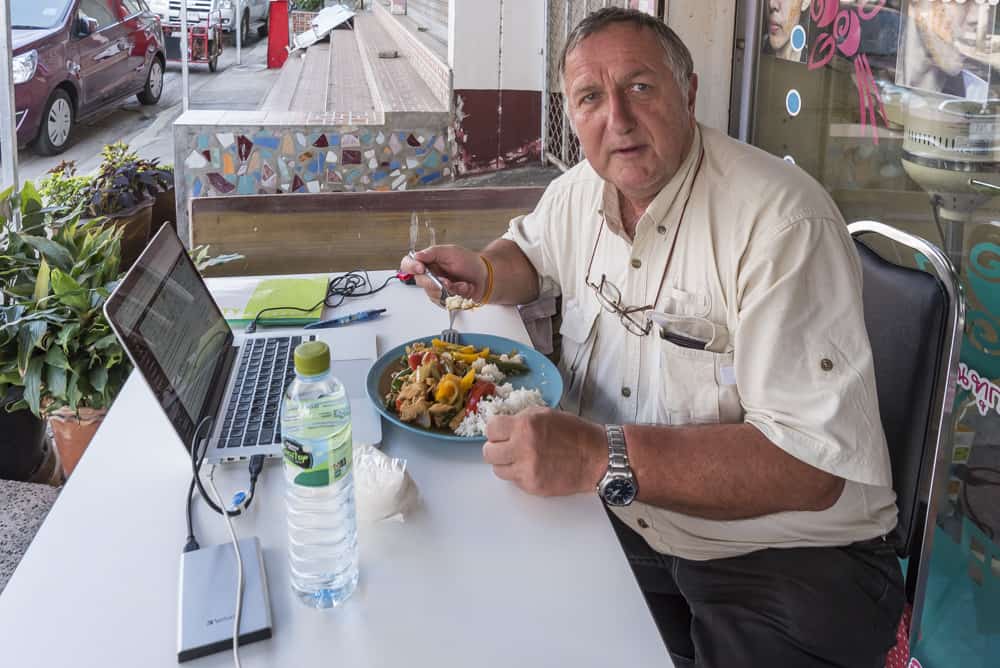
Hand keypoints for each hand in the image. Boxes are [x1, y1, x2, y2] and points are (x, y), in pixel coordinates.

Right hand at [400, 245, 487, 303]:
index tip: (421, 268)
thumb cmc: (469, 263)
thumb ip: (432, 253)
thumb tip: (416, 256)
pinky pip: (444, 302)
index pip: (408, 264)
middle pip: (420, 282)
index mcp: (428, 261)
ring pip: (433, 294)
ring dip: (451, 289)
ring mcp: (435, 289)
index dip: (411, 267)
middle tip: (448, 280)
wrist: (484, 277)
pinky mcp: (443, 300)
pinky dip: (457, 296)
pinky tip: (463, 289)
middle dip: (436, 282)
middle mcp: (429, 275)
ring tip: (462, 283)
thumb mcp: (451, 252)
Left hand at [482, 407, 606, 496]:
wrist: (597, 457)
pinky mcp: (532, 486)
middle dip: (496, 448)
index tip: (500, 432)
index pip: (491, 428)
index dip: (495, 430)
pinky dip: (520, 474)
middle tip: (506, 446)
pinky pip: (513, 481)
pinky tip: (533, 467)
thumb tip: (502, 426)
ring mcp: (527, 469)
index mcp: (525, 426)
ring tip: (520, 458)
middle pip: (489, 452)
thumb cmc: (575, 434)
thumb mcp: (546, 414)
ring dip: (506, 463)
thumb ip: (521, 419)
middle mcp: (523, 448)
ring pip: (498, 469)